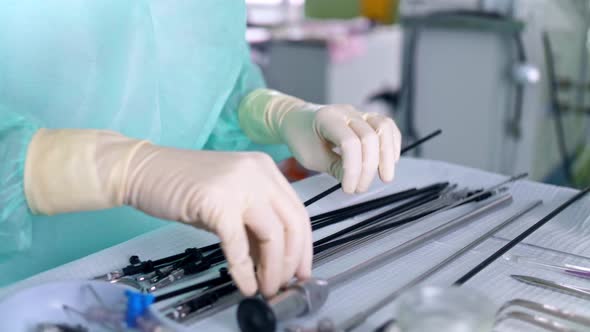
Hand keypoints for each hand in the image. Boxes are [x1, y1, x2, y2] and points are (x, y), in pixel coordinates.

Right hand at [123, 147, 311, 296]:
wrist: (145, 171)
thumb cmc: (184, 187)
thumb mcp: (230, 200)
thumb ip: (254, 224)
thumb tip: (274, 260)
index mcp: (265, 169)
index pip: (297, 211)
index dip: (303, 246)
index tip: (302, 270)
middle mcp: (258, 172)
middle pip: (292, 223)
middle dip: (292, 261)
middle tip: (285, 284)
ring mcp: (238, 185)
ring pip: (272, 235)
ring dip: (272, 269)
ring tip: (266, 288)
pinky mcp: (217, 202)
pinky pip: (239, 245)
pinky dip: (244, 271)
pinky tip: (245, 284)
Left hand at [280, 105, 401, 193]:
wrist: (296, 119)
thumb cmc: (301, 137)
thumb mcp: (311, 157)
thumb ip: (334, 167)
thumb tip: (355, 180)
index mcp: (327, 119)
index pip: (349, 144)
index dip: (353, 169)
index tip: (349, 188)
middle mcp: (346, 112)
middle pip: (369, 137)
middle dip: (368, 167)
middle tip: (361, 187)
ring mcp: (358, 112)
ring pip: (384, 127)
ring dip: (387, 155)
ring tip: (385, 176)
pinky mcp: (367, 118)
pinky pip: (387, 126)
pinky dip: (392, 144)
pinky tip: (390, 161)